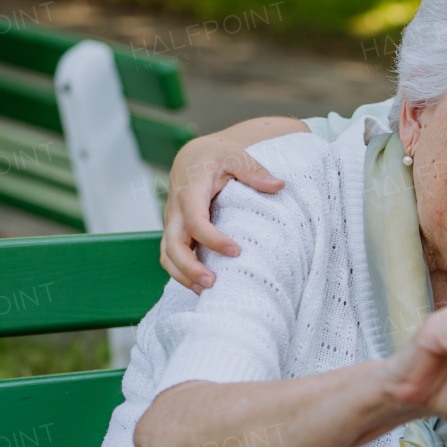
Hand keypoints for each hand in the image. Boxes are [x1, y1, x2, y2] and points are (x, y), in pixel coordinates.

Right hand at [161, 134, 283, 291]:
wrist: (194, 158)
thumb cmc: (217, 157)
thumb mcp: (236, 156)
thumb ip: (254, 171)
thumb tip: (279, 184)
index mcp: (190, 192)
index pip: (195, 221)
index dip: (212, 239)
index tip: (236, 251)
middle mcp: (175, 211)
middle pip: (173, 244)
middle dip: (189, 266)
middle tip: (213, 282)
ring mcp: (172, 223)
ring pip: (167, 254)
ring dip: (183, 275)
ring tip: (206, 289)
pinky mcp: (174, 232)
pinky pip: (170, 256)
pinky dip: (180, 273)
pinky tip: (200, 285)